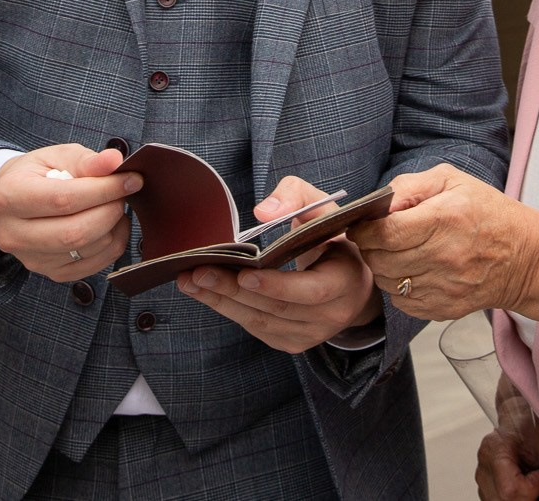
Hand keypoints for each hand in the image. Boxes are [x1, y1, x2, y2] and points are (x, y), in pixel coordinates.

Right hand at [0, 144, 139, 280]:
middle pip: (75, 232)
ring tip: (113, 205)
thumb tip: (115, 161)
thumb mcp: (58, 156)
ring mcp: (32, 259)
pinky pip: (93, 265)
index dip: (103, 190)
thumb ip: (87, 160)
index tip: (130, 180)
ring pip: (87, 249)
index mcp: (10, 196)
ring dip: (113, 227)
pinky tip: (109, 225)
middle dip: (110, 211)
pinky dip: (112, 244)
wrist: (17, 201)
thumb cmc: (39, 173)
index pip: (63, 199)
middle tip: (123, 194)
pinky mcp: (51, 273)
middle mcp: (14, 233)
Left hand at [174, 176, 378, 354]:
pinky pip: (255, 328)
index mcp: (345, 280)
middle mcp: (331, 315)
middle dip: (233, 289)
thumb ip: (295, 197)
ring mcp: (311, 333)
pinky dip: (227, 309)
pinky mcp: (291, 342)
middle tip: (199, 271)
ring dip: (221, 301)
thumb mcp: (322, 207)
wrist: (348, 280)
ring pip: (260, 321)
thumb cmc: (330, 236)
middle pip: (276, 307)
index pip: (311, 291)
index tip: (245, 273)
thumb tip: (263, 213)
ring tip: (190, 280)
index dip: (277, 285)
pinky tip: (204, 292)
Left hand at [350, 164, 538, 322]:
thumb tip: (378, 203)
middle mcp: (443, 257)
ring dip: (382, 268)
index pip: (385, 233)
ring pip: (387, 283)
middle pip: (381, 260)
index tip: (360, 225)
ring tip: (395, 253)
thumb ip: (410, 186)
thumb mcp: (452, 181)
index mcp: (443, 220)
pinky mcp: (445, 308)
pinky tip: (411, 272)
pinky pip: (402, 302)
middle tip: (375, 238)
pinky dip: (398, 288)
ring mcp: (445, 287)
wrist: (526, 258)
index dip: (364, 230)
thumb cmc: (488, 213)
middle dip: (369, 247)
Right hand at [477, 377, 538, 500]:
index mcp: (494, 449)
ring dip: (521, 499)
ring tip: (532, 485)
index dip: (531, 489)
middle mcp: (483, 467)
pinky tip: (525, 489)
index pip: (510, 489)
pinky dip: (516, 499)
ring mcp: (482, 480)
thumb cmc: (531, 426)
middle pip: (504, 500)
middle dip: (528, 498)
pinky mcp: (486, 488)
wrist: (519, 418)